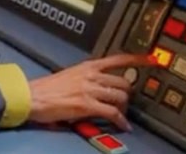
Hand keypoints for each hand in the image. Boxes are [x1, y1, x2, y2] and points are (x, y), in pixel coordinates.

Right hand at [28, 54, 155, 130]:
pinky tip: (122, 125)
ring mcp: (89, 89)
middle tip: (123, 102)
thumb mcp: (70, 75)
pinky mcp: (87, 105)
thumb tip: (100, 85)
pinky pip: (112, 113)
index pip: (117, 59)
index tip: (152, 60)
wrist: (33, 96)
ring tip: (119, 114)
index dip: (137, 60)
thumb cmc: (47, 88)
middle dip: (127, 94)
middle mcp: (90, 75)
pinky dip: (120, 121)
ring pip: (120, 97)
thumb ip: (87, 77)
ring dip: (123, 108)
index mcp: (87, 66)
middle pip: (123, 82)